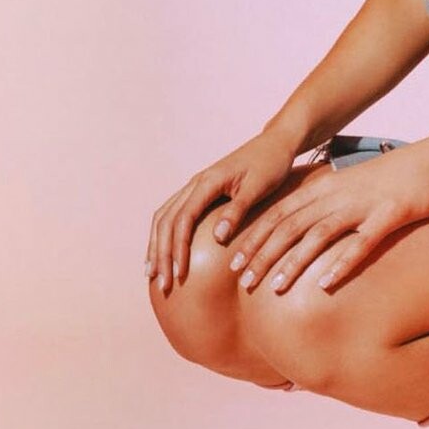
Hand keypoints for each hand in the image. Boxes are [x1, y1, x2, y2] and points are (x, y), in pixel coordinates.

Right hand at [146, 130, 295, 292]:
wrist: (275, 143)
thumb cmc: (271, 164)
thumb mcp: (258, 187)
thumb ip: (237, 210)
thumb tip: (218, 237)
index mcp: (208, 182)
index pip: (184, 219)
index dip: (178, 248)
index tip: (179, 274)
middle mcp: (195, 182)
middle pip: (167, 220)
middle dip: (161, 254)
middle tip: (162, 285)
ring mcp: (196, 185)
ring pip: (165, 216)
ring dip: (157, 246)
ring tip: (153, 274)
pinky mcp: (201, 190)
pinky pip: (174, 213)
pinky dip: (165, 234)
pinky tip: (165, 253)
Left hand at [227, 140, 428, 294]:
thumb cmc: (391, 179)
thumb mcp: (352, 187)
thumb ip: (327, 205)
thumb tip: (304, 230)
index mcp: (326, 187)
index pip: (281, 213)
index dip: (256, 237)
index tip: (234, 262)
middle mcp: (338, 194)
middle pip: (292, 225)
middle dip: (264, 253)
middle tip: (242, 281)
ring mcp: (363, 205)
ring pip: (319, 234)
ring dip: (294, 262)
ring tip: (274, 288)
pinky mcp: (389, 216)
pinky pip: (362, 242)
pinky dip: (341, 263)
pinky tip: (325, 284)